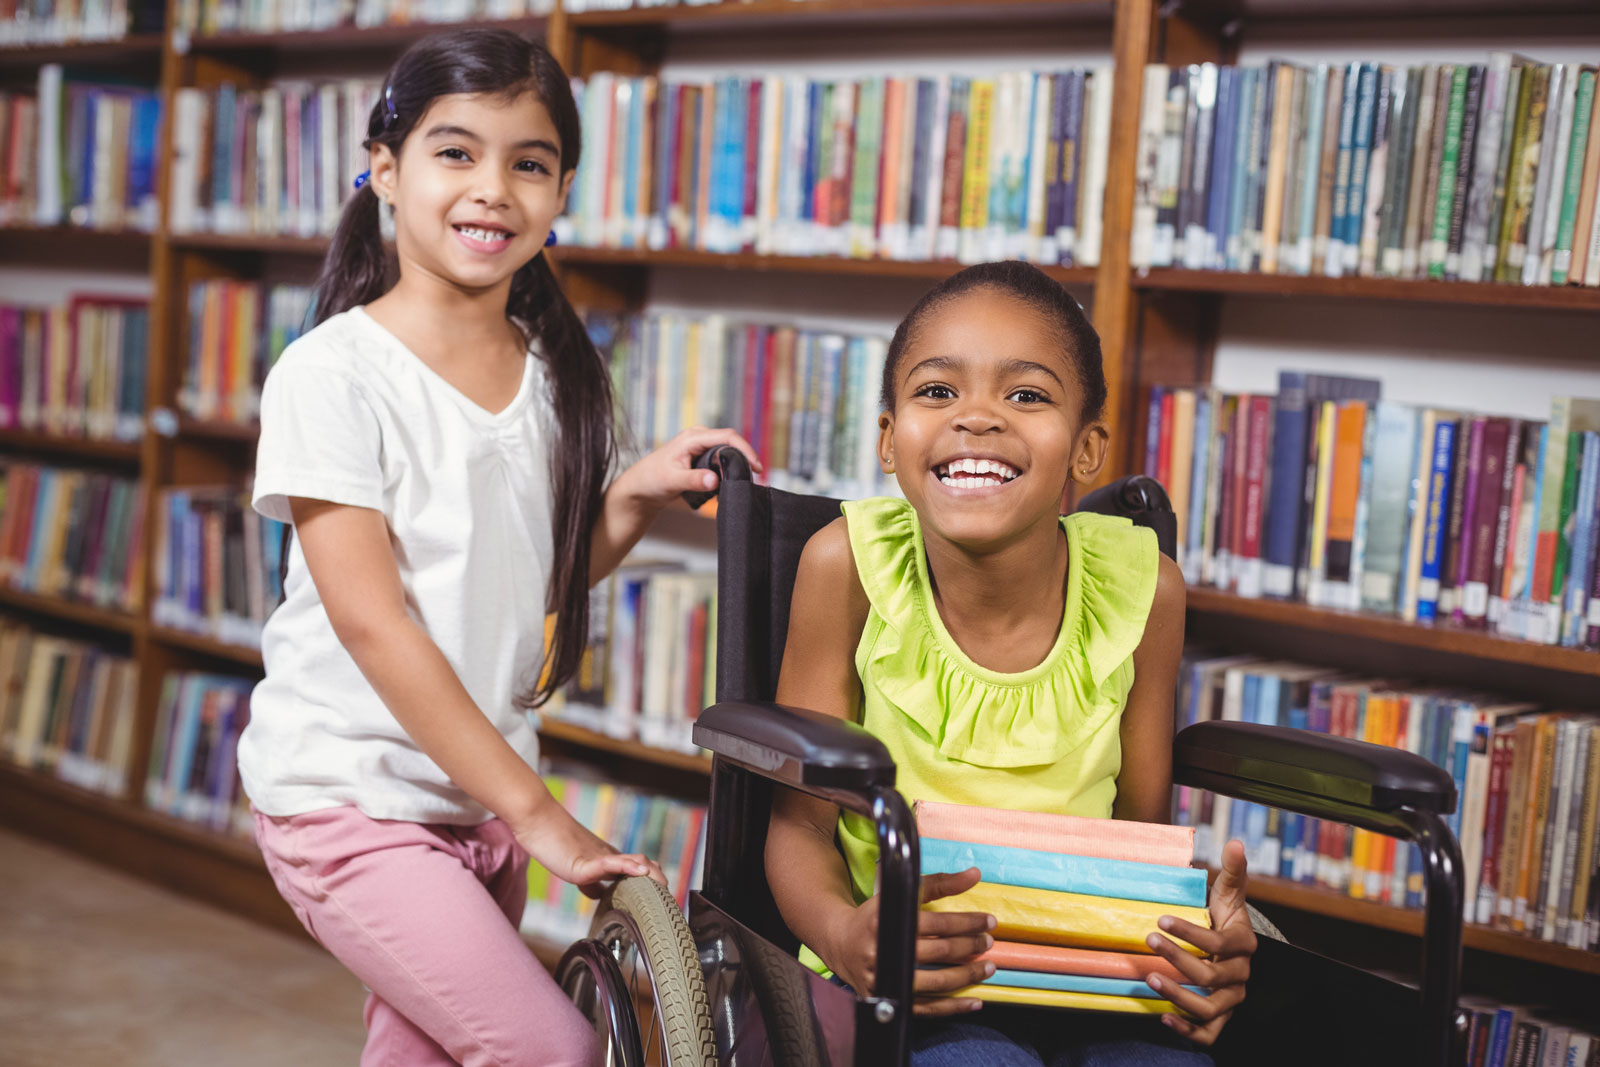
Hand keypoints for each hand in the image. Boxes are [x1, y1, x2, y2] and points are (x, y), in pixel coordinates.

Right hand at [512, 803, 666, 899]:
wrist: (536, 822)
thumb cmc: (551, 842)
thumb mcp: (575, 866)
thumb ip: (590, 880)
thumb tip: (599, 894)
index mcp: (606, 858)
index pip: (637, 869)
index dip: (652, 881)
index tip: (662, 896)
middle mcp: (606, 856)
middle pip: (641, 866)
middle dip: (657, 882)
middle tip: (668, 898)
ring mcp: (596, 858)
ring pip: (631, 864)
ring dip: (651, 876)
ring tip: (663, 887)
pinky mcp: (582, 863)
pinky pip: (608, 865)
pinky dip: (627, 868)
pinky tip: (641, 872)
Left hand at [615, 426, 762, 513]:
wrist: (640, 488)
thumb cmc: (651, 480)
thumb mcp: (672, 481)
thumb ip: (693, 480)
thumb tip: (714, 480)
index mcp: (692, 438)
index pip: (727, 437)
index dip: (745, 450)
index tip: (757, 467)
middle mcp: (699, 438)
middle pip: (731, 443)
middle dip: (744, 459)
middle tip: (753, 479)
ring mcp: (701, 447)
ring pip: (727, 452)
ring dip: (737, 466)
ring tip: (742, 483)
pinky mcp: (701, 458)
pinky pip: (721, 460)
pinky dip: (728, 471)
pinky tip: (729, 485)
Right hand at [823, 867, 995, 1016]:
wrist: (840, 943)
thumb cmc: (875, 915)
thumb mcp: (899, 893)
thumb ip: (937, 884)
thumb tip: (974, 875)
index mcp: (889, 919)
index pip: (937, 922)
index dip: (967, 922)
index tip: (988, 921)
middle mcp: (887, 949)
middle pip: (940, 951)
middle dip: (971, 946)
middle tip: (989, 942)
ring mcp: (888, 977)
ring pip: (937, 982)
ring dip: (968, 975)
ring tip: (987, 967)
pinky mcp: (889, 997)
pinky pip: (927, 1008)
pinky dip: (953, 1007)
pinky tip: (974, 1000)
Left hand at [1143, 839, 1256, 1045]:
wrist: (1232, 950)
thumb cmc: (1226, 919)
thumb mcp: (1229, 895)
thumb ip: (1233, 871)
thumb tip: (1235, 842)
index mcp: (1243, 945)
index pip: (1218, 943)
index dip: (1189, 934)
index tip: (1160, 920)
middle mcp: (1240, 976)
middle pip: (1209, 976)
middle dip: (1177, 960)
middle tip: (1148, 942)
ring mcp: (1232, 1000)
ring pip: (1209, 1008)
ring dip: (1178, 996)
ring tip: (1150, 979)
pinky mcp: (1221, 1018)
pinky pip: (1209, 1033)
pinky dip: (1188, 1030)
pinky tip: (1163, 1018)